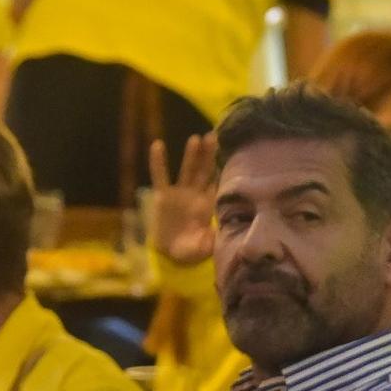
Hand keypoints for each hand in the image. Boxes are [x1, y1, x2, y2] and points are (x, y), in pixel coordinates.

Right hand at [148, 134, 218, 266]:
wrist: (171, 254)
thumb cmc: (193, 250)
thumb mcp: (205, 247)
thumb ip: (213, 240)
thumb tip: (220, 234)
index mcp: (209, 205)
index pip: (219, 184)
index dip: (225, 170)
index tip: (233, 154)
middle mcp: (196, 196)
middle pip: (205, 171)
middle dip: (210, 155)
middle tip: (216, 136)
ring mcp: (180, 194)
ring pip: (187, 170)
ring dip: (192, 155)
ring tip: (197, 139)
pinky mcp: (163, 196)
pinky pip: (160, 176)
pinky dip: (158, 162)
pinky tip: (157, 145)